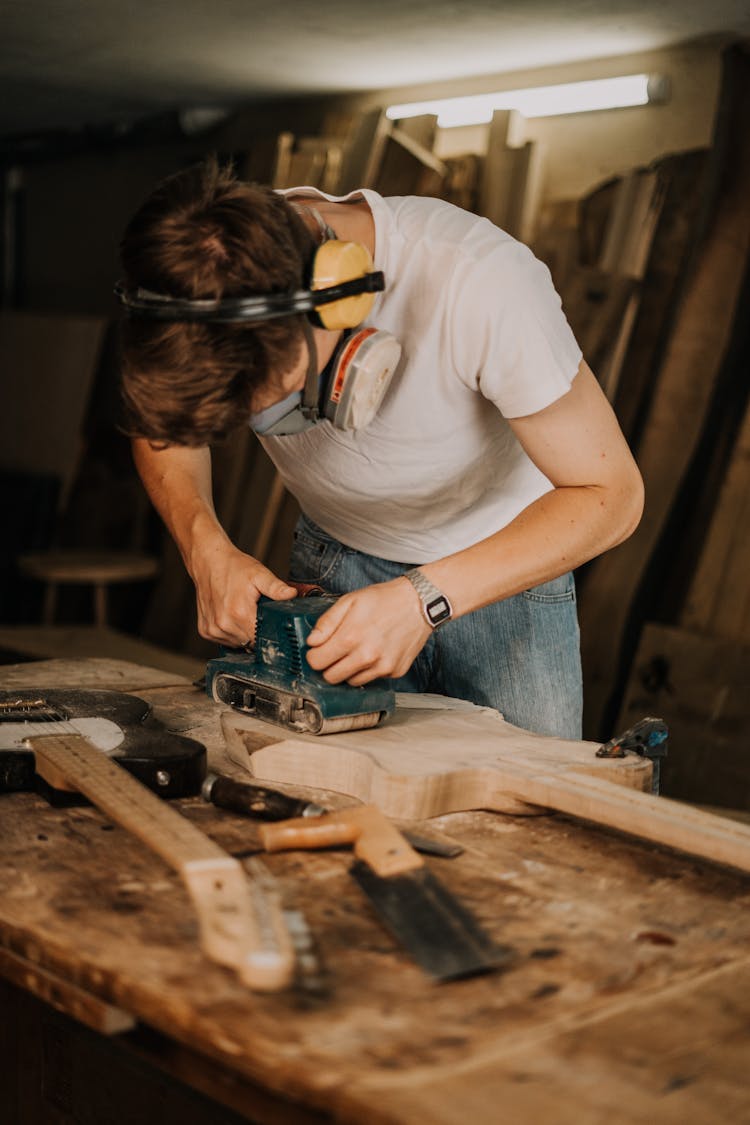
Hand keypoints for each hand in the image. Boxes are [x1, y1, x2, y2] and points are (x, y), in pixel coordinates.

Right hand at [189, 535, 295, 645]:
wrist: (208, 562)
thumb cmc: (233, 567)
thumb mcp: (259, 574)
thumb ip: (276, 588)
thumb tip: (292, 595)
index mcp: (239, 613)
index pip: (261, 639)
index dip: (269, 634)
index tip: (270, 624)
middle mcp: (224, 624)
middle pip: (250, 643)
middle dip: (256, 631)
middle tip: (255, 613)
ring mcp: (212, 629)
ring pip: (237, 643)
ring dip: (243, 633)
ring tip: (242, 613)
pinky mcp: (206, 631)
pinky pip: (224, 640)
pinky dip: (230, 633)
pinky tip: (231, 617)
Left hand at [305, 579, 430, 685]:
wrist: (418, 603)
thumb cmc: (384, 599)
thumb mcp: (349, 601)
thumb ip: (326, 623)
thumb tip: (312, 642)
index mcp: (350, 637)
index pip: (316, 662)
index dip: (314, 655)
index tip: (319, 649)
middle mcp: (366, 656)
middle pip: (331, 678)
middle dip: (329, 666)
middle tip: (336, 651)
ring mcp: (382, 667)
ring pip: (351, 681)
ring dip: (349, 669)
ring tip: (358, 649)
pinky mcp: (395, 671)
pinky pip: (372, 678)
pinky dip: (369, 669)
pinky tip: (375, 651)